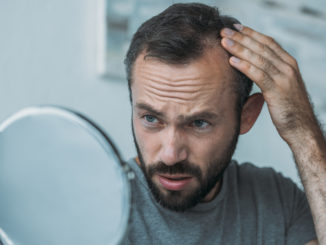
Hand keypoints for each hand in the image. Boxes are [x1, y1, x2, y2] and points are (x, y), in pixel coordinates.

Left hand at [220, 24, 319, 144]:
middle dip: (241, 37)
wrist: (301, 127)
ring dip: (239, 49)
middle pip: (261, 47)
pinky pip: (259, 75)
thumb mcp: (281, 85)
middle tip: (224, 31)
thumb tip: (253, 66)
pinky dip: (244, 66)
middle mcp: (288, 67)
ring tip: (224, 42)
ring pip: (259, 58)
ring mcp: (284, 78)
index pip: (268, 42)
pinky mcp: (278, 91)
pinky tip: (232, 61)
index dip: (251, 33)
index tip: (235, 28)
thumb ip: (270, 73)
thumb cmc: (288, 108)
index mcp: (289, 63)